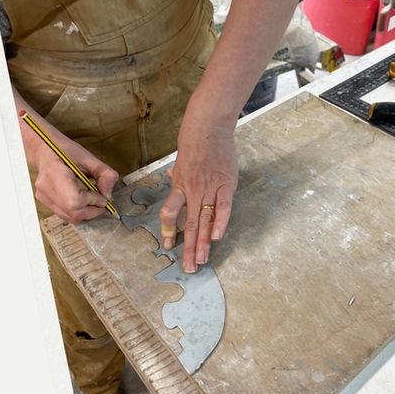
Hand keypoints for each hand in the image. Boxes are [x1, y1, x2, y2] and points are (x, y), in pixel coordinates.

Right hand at [34, 138, 118, 224]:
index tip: (102, 196)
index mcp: (55, 173)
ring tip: (93, 201)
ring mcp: (43, 197)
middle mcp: (46, 188)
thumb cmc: (66, 152)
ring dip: (87, 213)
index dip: (92, 202)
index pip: (75, 201)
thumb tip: (108, 196)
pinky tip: (83, 201)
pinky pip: (65, 215)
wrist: (45, 151)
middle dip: (93, 211)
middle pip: (73, 213)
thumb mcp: (90, 158)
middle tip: (102, 202)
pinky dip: (78, 212)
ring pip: (70, 218)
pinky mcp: (45, 202)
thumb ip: (105, 175)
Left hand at [159, 88, 237, 272]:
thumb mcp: (180, 161)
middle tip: (189, 267)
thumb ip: (180, 176)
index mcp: (179, 186)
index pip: (169, 214)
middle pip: (189, 225)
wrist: (208, 126)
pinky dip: (220, 223)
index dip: (168, 232)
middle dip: (188, 248)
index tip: (168, 246)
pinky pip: (223, 208)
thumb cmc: (194, 141)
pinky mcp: (226, 184)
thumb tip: (175, 181)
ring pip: (204, 221)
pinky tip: (218, 238)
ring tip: (202, 260)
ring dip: (203, 243)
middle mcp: (192, 190)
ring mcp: (209, 188)